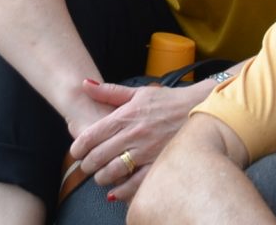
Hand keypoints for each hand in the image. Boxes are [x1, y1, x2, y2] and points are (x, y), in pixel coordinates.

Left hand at [66, 80, 200, 204]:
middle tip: (87, 166)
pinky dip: (121, 191)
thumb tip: (85, 85)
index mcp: (125, 116)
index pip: (91, 136)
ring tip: (102, 176)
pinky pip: (134, 184)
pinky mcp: (158, 164)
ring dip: (101, 177)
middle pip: (98, 157)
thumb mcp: (138, 92)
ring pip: (112, 172)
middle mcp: (133, 134)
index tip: (76, 152)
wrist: (199, 108)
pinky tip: (115, 191)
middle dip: (87, 165)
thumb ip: (109, 92)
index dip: (78, 148)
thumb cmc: (167, 101)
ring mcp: (146, 151)